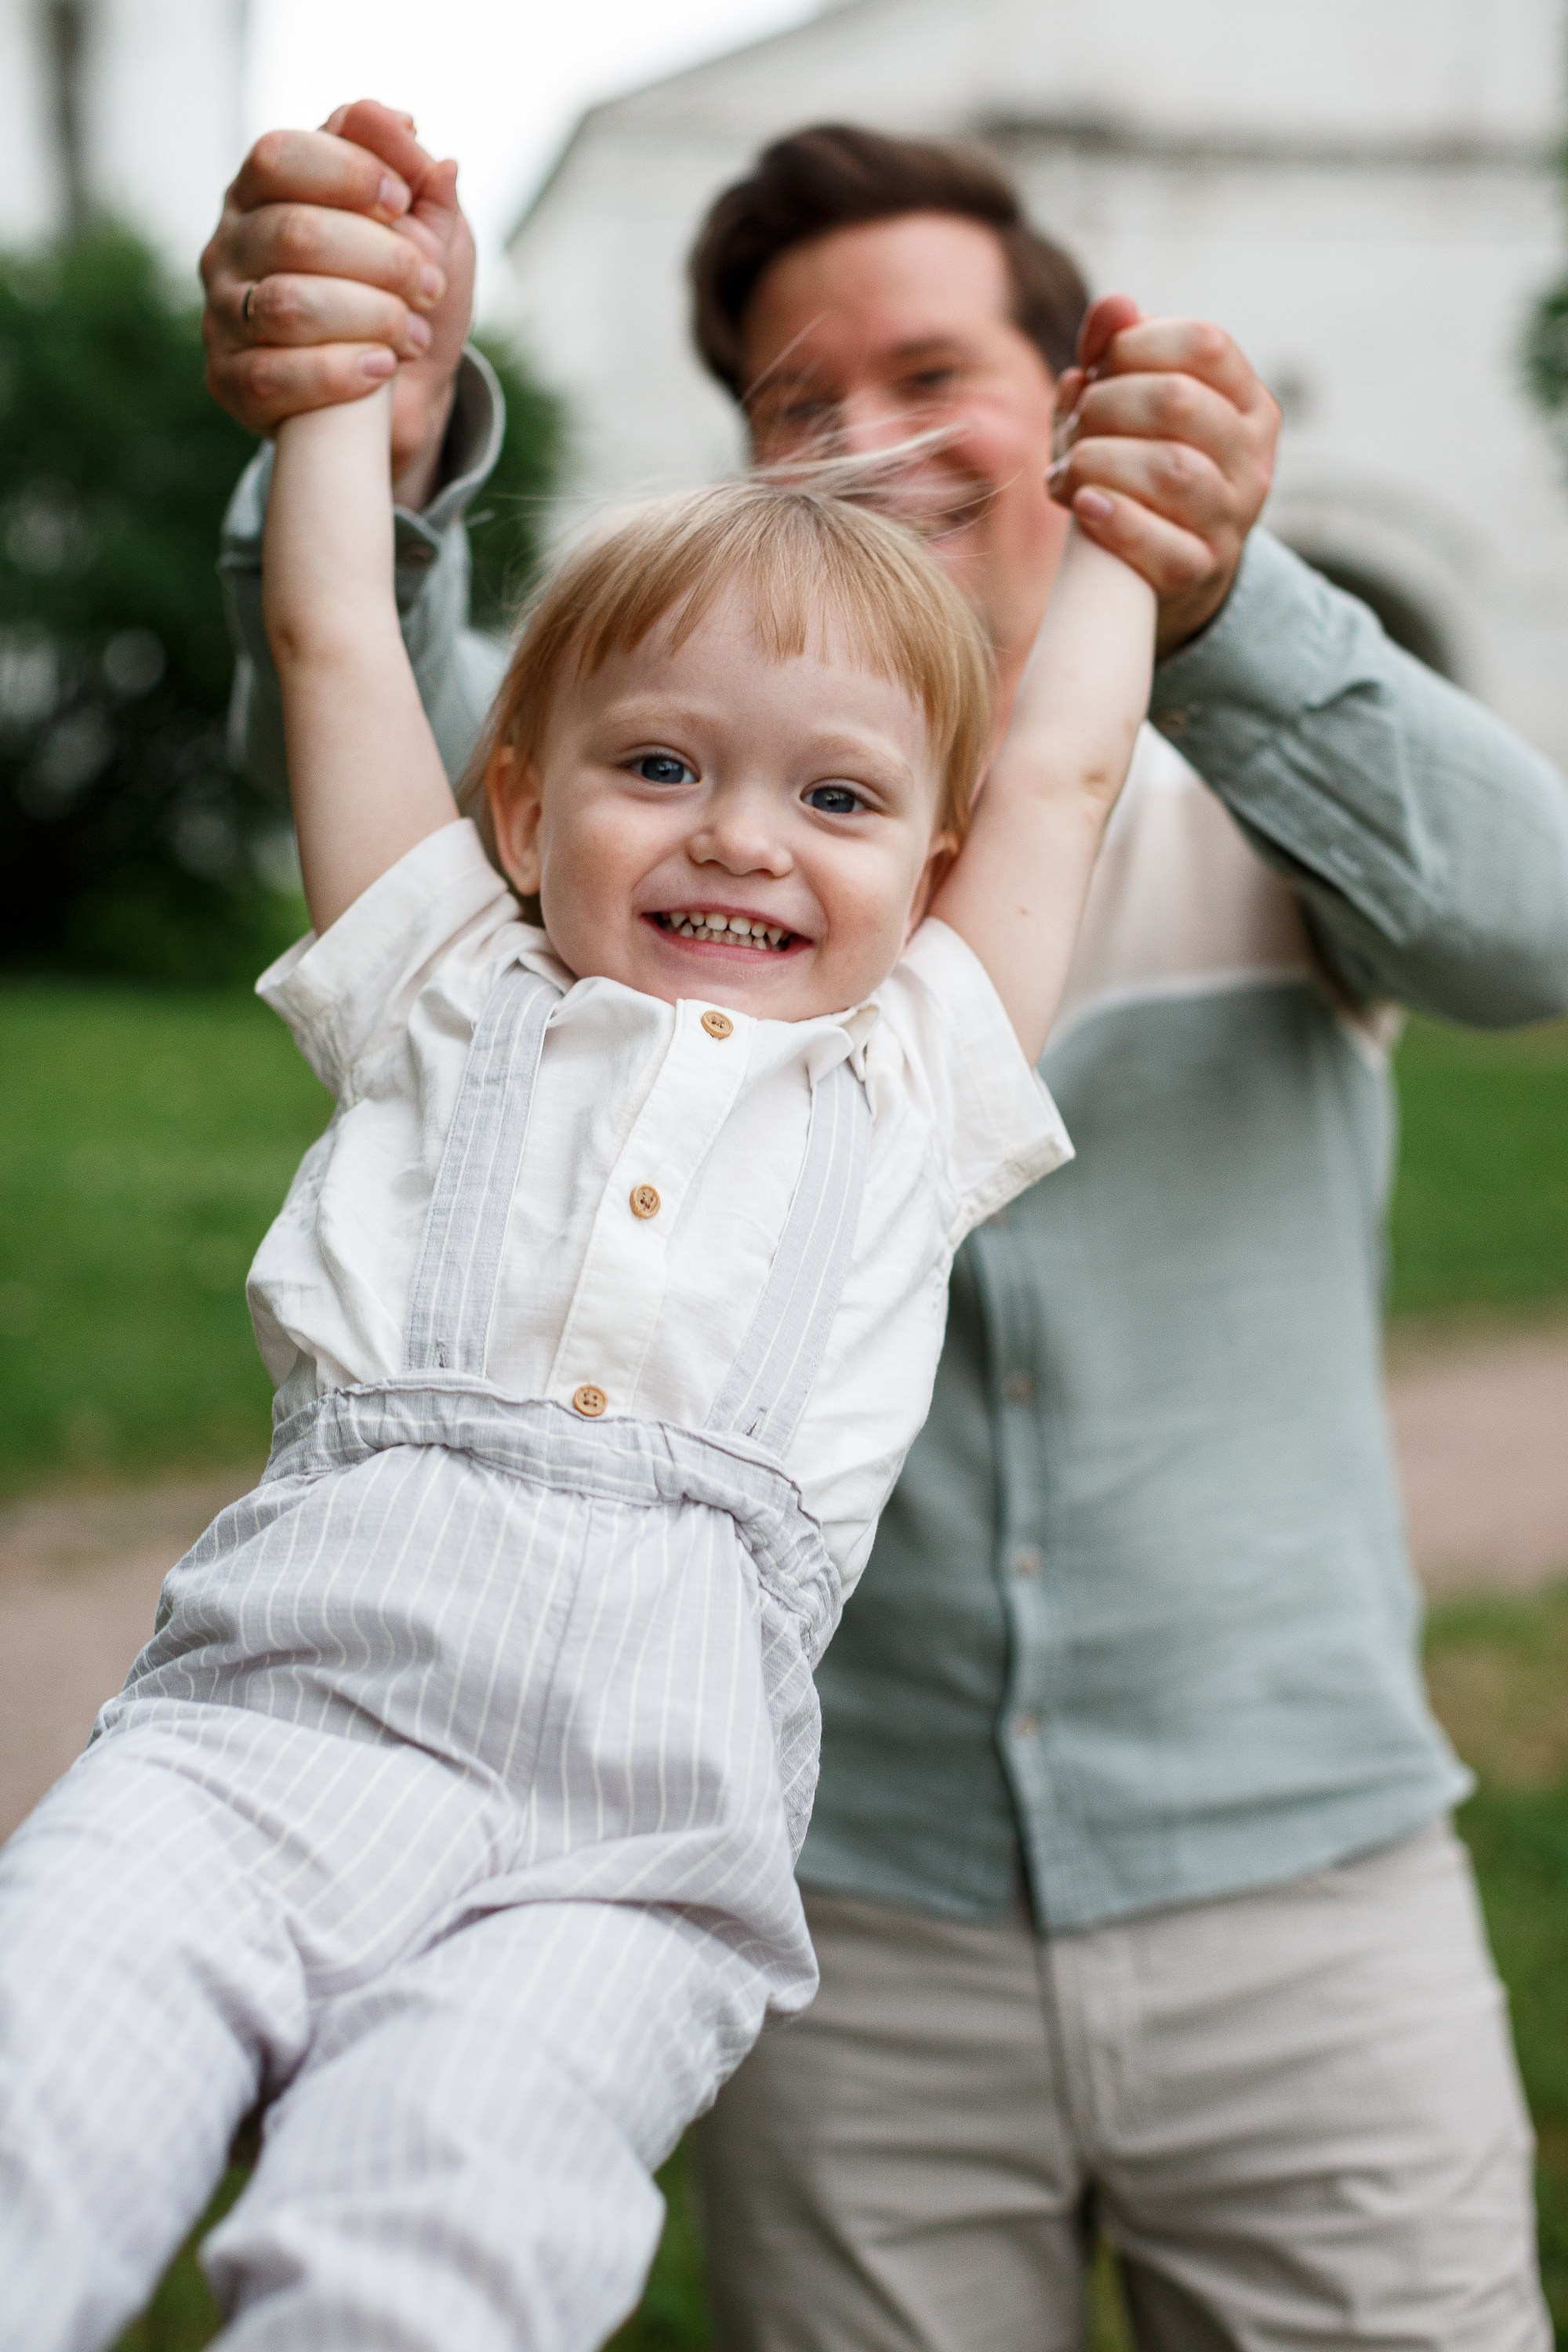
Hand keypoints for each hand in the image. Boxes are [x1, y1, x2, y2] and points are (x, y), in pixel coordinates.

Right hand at [200, 100, 475, 507]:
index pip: (280, 156)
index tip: (403, 200)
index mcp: (262, 191)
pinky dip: (339, 372)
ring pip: (288, 306)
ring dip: (368, 317)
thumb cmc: (402, 293)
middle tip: (430, 283)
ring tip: (414, 333)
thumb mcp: (424, 228)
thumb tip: (405, 124)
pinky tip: (381, 369)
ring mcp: (221, 314)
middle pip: (294, 234)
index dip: (346, 172)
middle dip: (380, 258)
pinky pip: (274, 376)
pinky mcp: (227, 381)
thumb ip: (415, 174)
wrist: (403, 392)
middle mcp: (229, 246)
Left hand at [1048, 295, 1279, 655]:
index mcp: (1248, 402)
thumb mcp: (1125, 405)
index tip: (1096, 366)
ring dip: (1098, 460)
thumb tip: (1115, 305)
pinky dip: (1114, 519)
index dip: (1136, 344)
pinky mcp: (1202, 569)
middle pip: (1178, 401)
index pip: (1204, 343)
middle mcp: (1254, 456)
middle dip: (1106, 404)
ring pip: (1171, 470)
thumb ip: (1116, 351)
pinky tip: (1082, 504)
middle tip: (1075, 424)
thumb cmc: (1137, 470)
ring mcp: (1234, 516)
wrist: (1162, 572)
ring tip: (1067, 470)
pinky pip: (1163, 544)